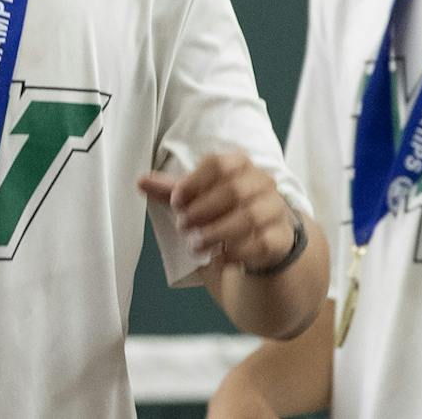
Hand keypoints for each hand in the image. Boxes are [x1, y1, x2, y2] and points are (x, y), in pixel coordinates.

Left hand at [138, 151, 297, 272]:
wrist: (262, 237)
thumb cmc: (225, 210)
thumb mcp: (198, 198)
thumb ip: (172, 191)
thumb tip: (141, 181)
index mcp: (240, 164)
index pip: (218, 164)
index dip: (194, 183)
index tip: (175, 202)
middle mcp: (261, 182)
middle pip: (234, 190)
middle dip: (203, 210)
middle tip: (183, 226)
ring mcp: (275, 209)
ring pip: (249, 217)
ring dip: (217, 233)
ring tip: (195, 245)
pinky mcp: (280, 238)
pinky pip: (262, 243)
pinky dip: (238, 252)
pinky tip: (220, 258)